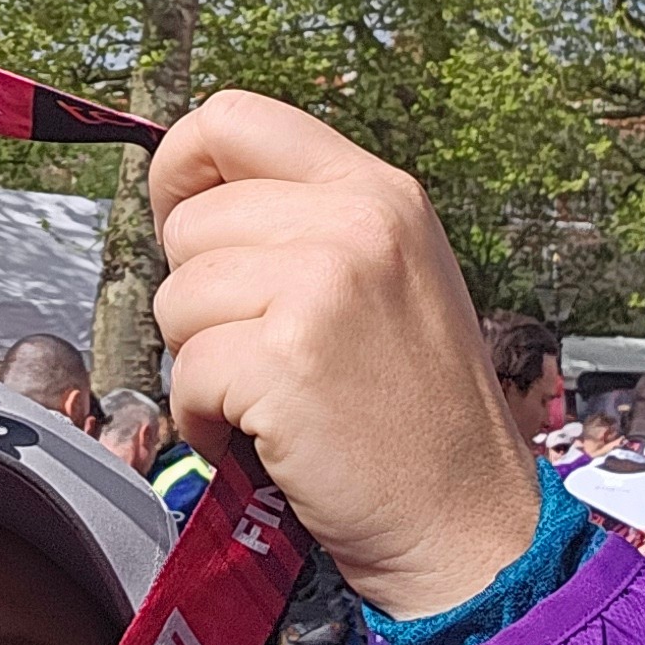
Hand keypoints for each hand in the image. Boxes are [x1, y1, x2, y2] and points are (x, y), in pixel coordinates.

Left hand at [149, 91, 537, 622]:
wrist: (468, 526)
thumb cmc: (418, 418)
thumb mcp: (390, 278)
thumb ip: (309, 226)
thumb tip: (194, 201)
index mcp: (378, 191)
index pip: (235, 117)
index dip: (181, 168)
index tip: (183, 221)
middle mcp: (356, 222)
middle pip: (188, 222)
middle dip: (198, 298)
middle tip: (258, 351)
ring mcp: (323, 287)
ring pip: (176, 298)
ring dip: (201, 363)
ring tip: (269, 399)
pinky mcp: (286, 360)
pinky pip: (185, 372)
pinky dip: (205, 419)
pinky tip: (261, 438)